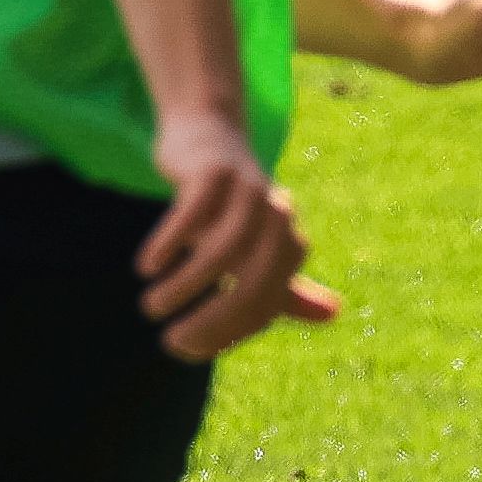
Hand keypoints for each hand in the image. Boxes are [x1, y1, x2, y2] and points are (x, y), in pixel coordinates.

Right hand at [135, 101, 337, 360]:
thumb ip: (287, 285)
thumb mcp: (257, 247)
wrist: (208, 134)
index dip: (227, 334)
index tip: (188, 348)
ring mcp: (247, 192)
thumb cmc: (229, 204)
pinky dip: (168, 245)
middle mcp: (277, 220)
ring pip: (220, 254)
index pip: (263, 308)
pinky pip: (191, 216)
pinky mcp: (214, 171)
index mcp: (289, 246)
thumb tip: (334, 315)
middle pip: (250, 288)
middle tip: (172, 342)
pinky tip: (147, 267)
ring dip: (184, 288)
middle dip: (211, 323)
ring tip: (152, 307)